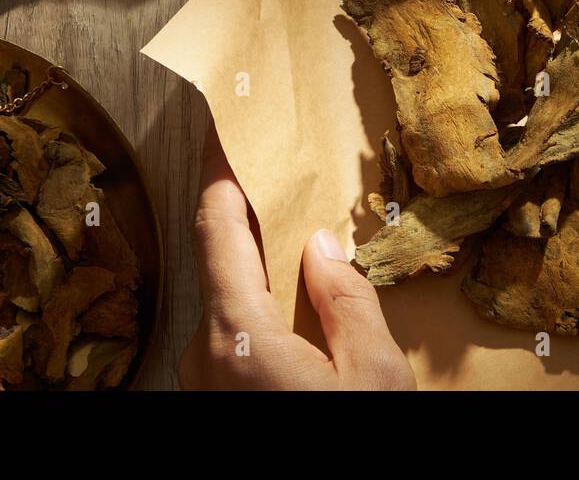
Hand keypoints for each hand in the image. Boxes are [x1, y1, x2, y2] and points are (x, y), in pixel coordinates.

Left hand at [179, 126, 415, 389]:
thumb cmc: (352, 445)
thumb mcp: (373, 374)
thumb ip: (348, 304)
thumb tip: (322, 247)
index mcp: (238, 337)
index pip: (217, 230)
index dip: (220, 174)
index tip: (225, 132)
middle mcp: (206, 354)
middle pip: (223, 263)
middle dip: (253, 217)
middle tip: (279, 175)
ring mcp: (205, 378)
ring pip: (231, 301)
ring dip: (263, 269)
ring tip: (301, 237)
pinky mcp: (217, 393)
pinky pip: (235, 334)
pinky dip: (262, 307)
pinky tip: (298, 302)